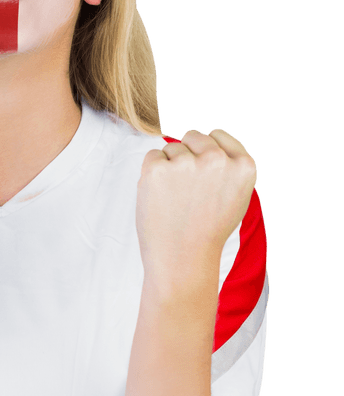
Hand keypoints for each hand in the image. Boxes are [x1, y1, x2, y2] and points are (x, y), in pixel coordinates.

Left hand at [136, 128, 257, 288]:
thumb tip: (210, 139)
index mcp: (243, 165)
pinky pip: (152, 156)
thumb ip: (229, 166)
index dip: (207, 153)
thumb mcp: (235, 197)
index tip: (204, 175)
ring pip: (171, 148)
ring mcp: (187, 163)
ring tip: (176, 200)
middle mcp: (217, 160)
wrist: (182, 260)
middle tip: (188, 192)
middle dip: (187, 156)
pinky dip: (151, 174)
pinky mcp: (158, 169)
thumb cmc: (207, 230)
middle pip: (193, 136)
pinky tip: (161, 198)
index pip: (218, 135)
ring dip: (169, 168)